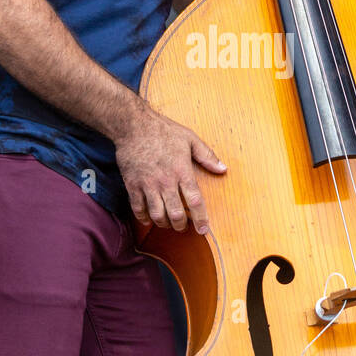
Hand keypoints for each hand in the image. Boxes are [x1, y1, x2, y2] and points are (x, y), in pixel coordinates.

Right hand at [113, 104, 226, 234]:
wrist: (133, 125)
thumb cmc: (163, 130)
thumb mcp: (190, 139)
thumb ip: (207, 155)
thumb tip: (223, 169)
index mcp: (182, 171)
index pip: (194, 201)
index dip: (201, 218)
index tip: (204, 229)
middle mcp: (165, 181)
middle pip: (175, 214)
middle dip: (181, 225)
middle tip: (183, 226)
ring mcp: (147, 185)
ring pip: (157, 215)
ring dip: (164, 224)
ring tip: (168, 223)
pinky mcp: (132, 185)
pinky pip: (138, 209)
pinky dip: (144, 218)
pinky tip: (149, 218)